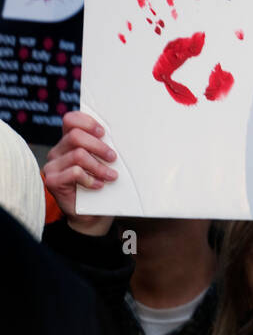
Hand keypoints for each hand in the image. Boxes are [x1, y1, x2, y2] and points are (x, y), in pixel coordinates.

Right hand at [44, 111, 118, 235]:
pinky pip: (74, 172)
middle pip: (76, 136)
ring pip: (78, 155)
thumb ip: (102, 147)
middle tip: (113, 157)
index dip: (87, 122)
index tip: (103, 132)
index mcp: (68, 142)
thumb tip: (118, 137)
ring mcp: (52, 166)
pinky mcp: (53, 181)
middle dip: (99, 146)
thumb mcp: (101, 162)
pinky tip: (98, 185)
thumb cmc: (99, 183)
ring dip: (99, 166)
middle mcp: (57, 151)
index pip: (70, 120)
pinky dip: (90, 178)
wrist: (90, 214)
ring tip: (111, 175)